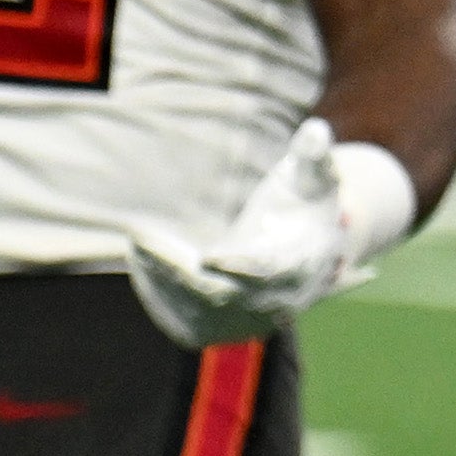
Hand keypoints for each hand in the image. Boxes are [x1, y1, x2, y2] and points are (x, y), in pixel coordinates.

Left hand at [127, 120, 412, 348]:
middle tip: (143, 239)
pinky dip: (160, 291)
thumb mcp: (314, 178)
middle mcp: (273, 303)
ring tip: (139, 240)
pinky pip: (183, 318)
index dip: (240, 267)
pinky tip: (143, 258)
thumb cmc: (305, 206)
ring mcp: (246, 320)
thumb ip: (314, 155)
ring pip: (195, 308)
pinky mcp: (221, 326)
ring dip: (161, 278)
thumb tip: (315, 130)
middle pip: (220, 294)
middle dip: (178, 269)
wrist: (309, 254)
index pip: (267, 273)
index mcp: (299, 266)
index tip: (208, 256)